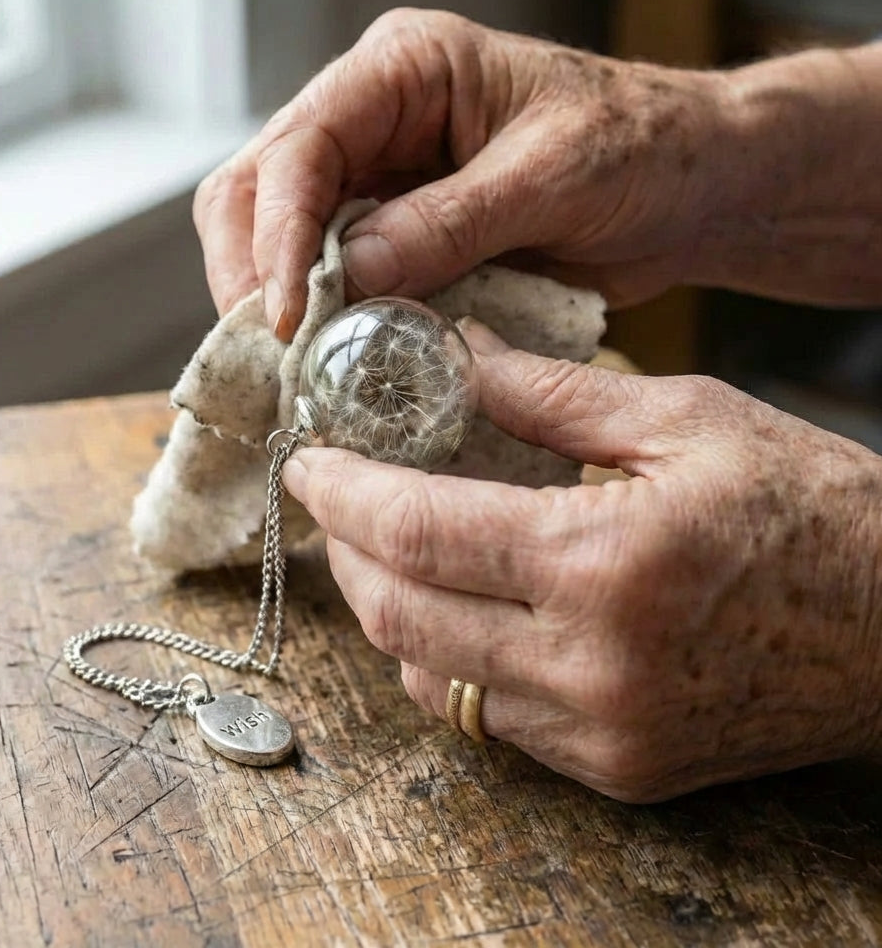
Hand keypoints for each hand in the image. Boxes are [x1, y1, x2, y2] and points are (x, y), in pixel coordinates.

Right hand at [194, 9, 733, 338]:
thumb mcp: (553, 176)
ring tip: (294, 364)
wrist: (688, 186)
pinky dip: (325, 320)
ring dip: (279, 301)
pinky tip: (331, 358)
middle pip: (260, 187)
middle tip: (272, 350)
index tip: (283, 313)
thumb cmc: (641, 148)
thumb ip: (450, 222)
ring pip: (280, 236)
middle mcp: (375, 118)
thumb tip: (351, 273)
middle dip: (254, 270)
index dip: (278, 233)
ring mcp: (380, 180)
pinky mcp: (398, 236)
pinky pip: (334, 277)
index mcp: (406, 70)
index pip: (302, 145)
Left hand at [282, 319, 881, 801]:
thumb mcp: (687, 419)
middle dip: (344, 552)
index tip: (307, 463)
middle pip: (399, 617)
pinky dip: (447, 659)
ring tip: (386, 547)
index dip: (340, 494)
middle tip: (334, 500)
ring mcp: (599, 733)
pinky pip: (488, 719)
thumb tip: (459, 352)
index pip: (416, 531)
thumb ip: (552, 392)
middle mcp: (588, 667)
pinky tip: (457, 608)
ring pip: (429, 679)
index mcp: (602, 564)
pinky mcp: (616, 769)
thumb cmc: (813, 509)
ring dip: (388, 609)